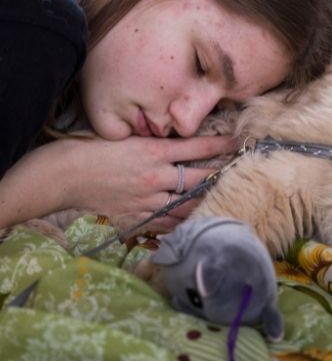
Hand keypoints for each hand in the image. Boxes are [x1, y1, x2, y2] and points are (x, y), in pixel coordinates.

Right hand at [46, 133, 236, 234]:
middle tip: (239, 174)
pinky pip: (170, 222)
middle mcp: (155, 176)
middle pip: (198, 178)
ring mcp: (148, 199)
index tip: (237, 141)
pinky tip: (199, 221)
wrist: (62, 176)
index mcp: (151, 151)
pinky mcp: (139, 215)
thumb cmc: (87, 151)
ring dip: (207, 201)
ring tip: (226, 199)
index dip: (218, 144)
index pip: (194, 147)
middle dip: (220, 176)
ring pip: (189, 203)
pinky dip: (185, 221)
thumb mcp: (122, 138)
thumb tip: (173, 142)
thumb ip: (150, 143)